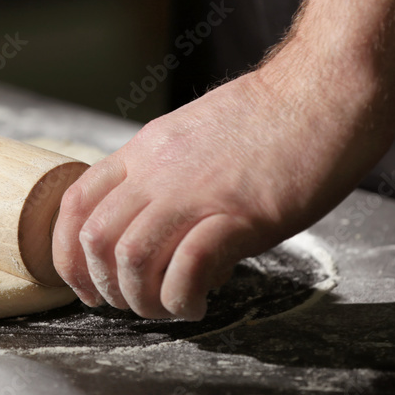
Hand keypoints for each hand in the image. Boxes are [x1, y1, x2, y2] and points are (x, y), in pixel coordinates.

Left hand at [52, 48, 394, 319]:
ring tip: (169, 307)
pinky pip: (187, 266)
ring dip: (142, 299)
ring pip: (131, 257)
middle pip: (96, 238)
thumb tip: (164, 229)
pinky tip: (200, 302)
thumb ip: (169, 176)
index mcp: (146, 150)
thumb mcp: (196, 136)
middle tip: (134, 303)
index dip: (69, 254)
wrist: (324, 87)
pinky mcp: (240, 214)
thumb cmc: (273, 114)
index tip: (87, 284)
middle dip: (105, 287)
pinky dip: (183, 298)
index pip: (76, 202)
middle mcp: (159, 170)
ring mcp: (197, 191)